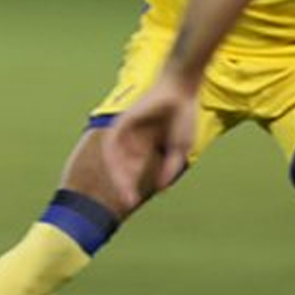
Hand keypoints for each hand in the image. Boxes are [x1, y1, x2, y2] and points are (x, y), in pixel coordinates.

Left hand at [98, 74, 199, 206]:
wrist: (181, 91)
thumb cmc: (183, 118)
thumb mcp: (179, 149)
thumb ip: (169, 168)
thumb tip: (160, 189)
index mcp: (146, 149)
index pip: (134, 172)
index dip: (132, 187)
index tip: (134, 202)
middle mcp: (133, 142)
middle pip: (122, 168)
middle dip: (123, 186)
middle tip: (128, 202)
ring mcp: (126, 132)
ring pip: (115, 159)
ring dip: (118, 176)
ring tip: (124, 190)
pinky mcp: (122, 122)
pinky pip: (111, 143)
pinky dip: (113, 158)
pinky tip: (119, 170)